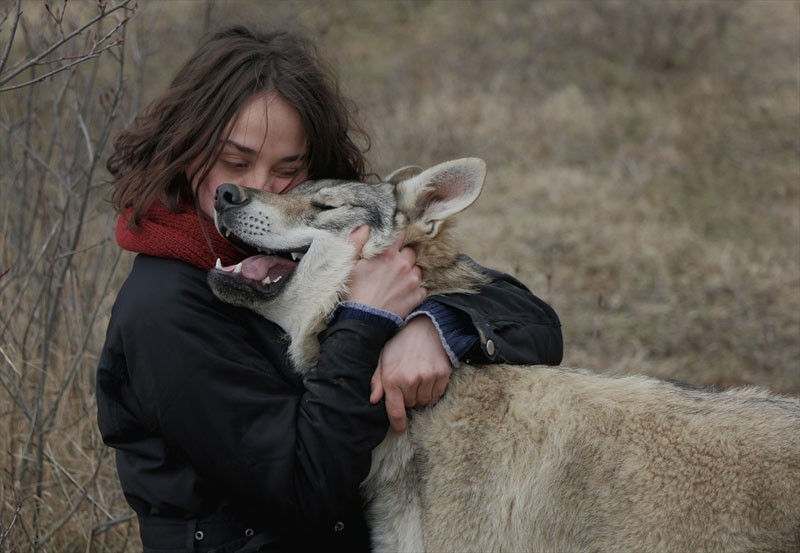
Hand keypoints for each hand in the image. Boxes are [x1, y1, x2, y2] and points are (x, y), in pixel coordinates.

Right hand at [345, 227, 425, 318]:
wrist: (363, 321)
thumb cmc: (353, 292)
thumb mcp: (349, 264)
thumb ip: (357, 241)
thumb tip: (366, 227)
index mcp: (388, 254)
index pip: (400, 234)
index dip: (397, 237)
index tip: (394, 241)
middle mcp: (404, 264)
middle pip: (411, 252)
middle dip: (403, 256)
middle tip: (393, 265)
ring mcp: (413, 281)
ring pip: (417, 269)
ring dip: (410, 273)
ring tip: (398, 281)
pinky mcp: (418, 296)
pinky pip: (422, 288)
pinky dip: (415, 289)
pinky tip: (404, 293)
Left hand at [370, 316, 451, 431]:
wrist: (424, 326)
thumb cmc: (400, 343)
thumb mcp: (383, 359)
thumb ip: (377, 381)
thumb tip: (373, 400)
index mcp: (392, 379)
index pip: (396, 411)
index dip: (398, 423)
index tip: (400, 428)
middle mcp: (410, 380)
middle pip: (411, 405)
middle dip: (408, 398)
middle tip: (407, 382)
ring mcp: (427, 378)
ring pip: (425, 402)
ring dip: (421, 396)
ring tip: (418, 379)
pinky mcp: (442, 375)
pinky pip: (437, 395)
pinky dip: (433, 392)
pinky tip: (428, 379)